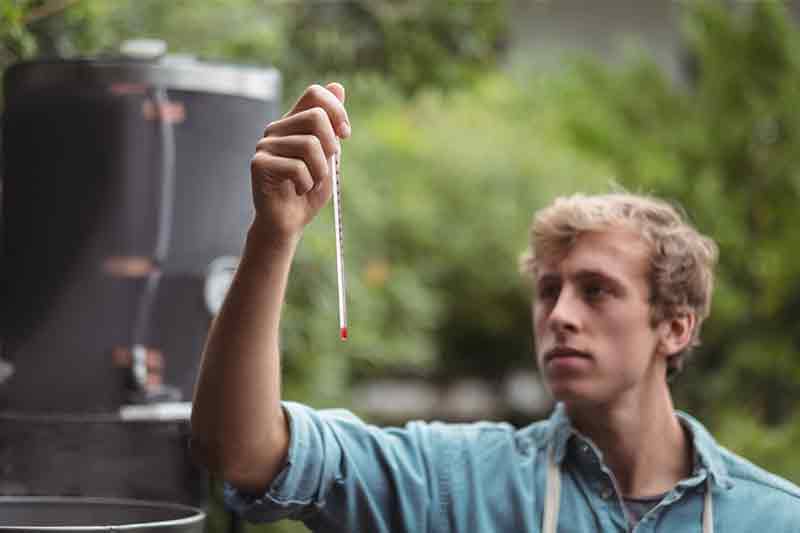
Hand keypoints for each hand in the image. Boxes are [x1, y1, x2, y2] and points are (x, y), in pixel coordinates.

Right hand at [250, 82, 350, 242]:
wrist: (288, 222)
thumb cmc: (308, 191)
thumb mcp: (328, 156)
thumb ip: (332, 126)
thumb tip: (337, 85)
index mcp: (293, 123)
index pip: (314, 93)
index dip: (336, 109)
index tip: (345, 133)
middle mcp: (276, 129)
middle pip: (316, 117)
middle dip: (331, 146)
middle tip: (325, 168)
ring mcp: (265, 145)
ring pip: (310, 145)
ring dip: (320, 171)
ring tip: (310, 183)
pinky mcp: (259, 163)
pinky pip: (297, 167)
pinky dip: (307, 183)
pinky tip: (298, 189)